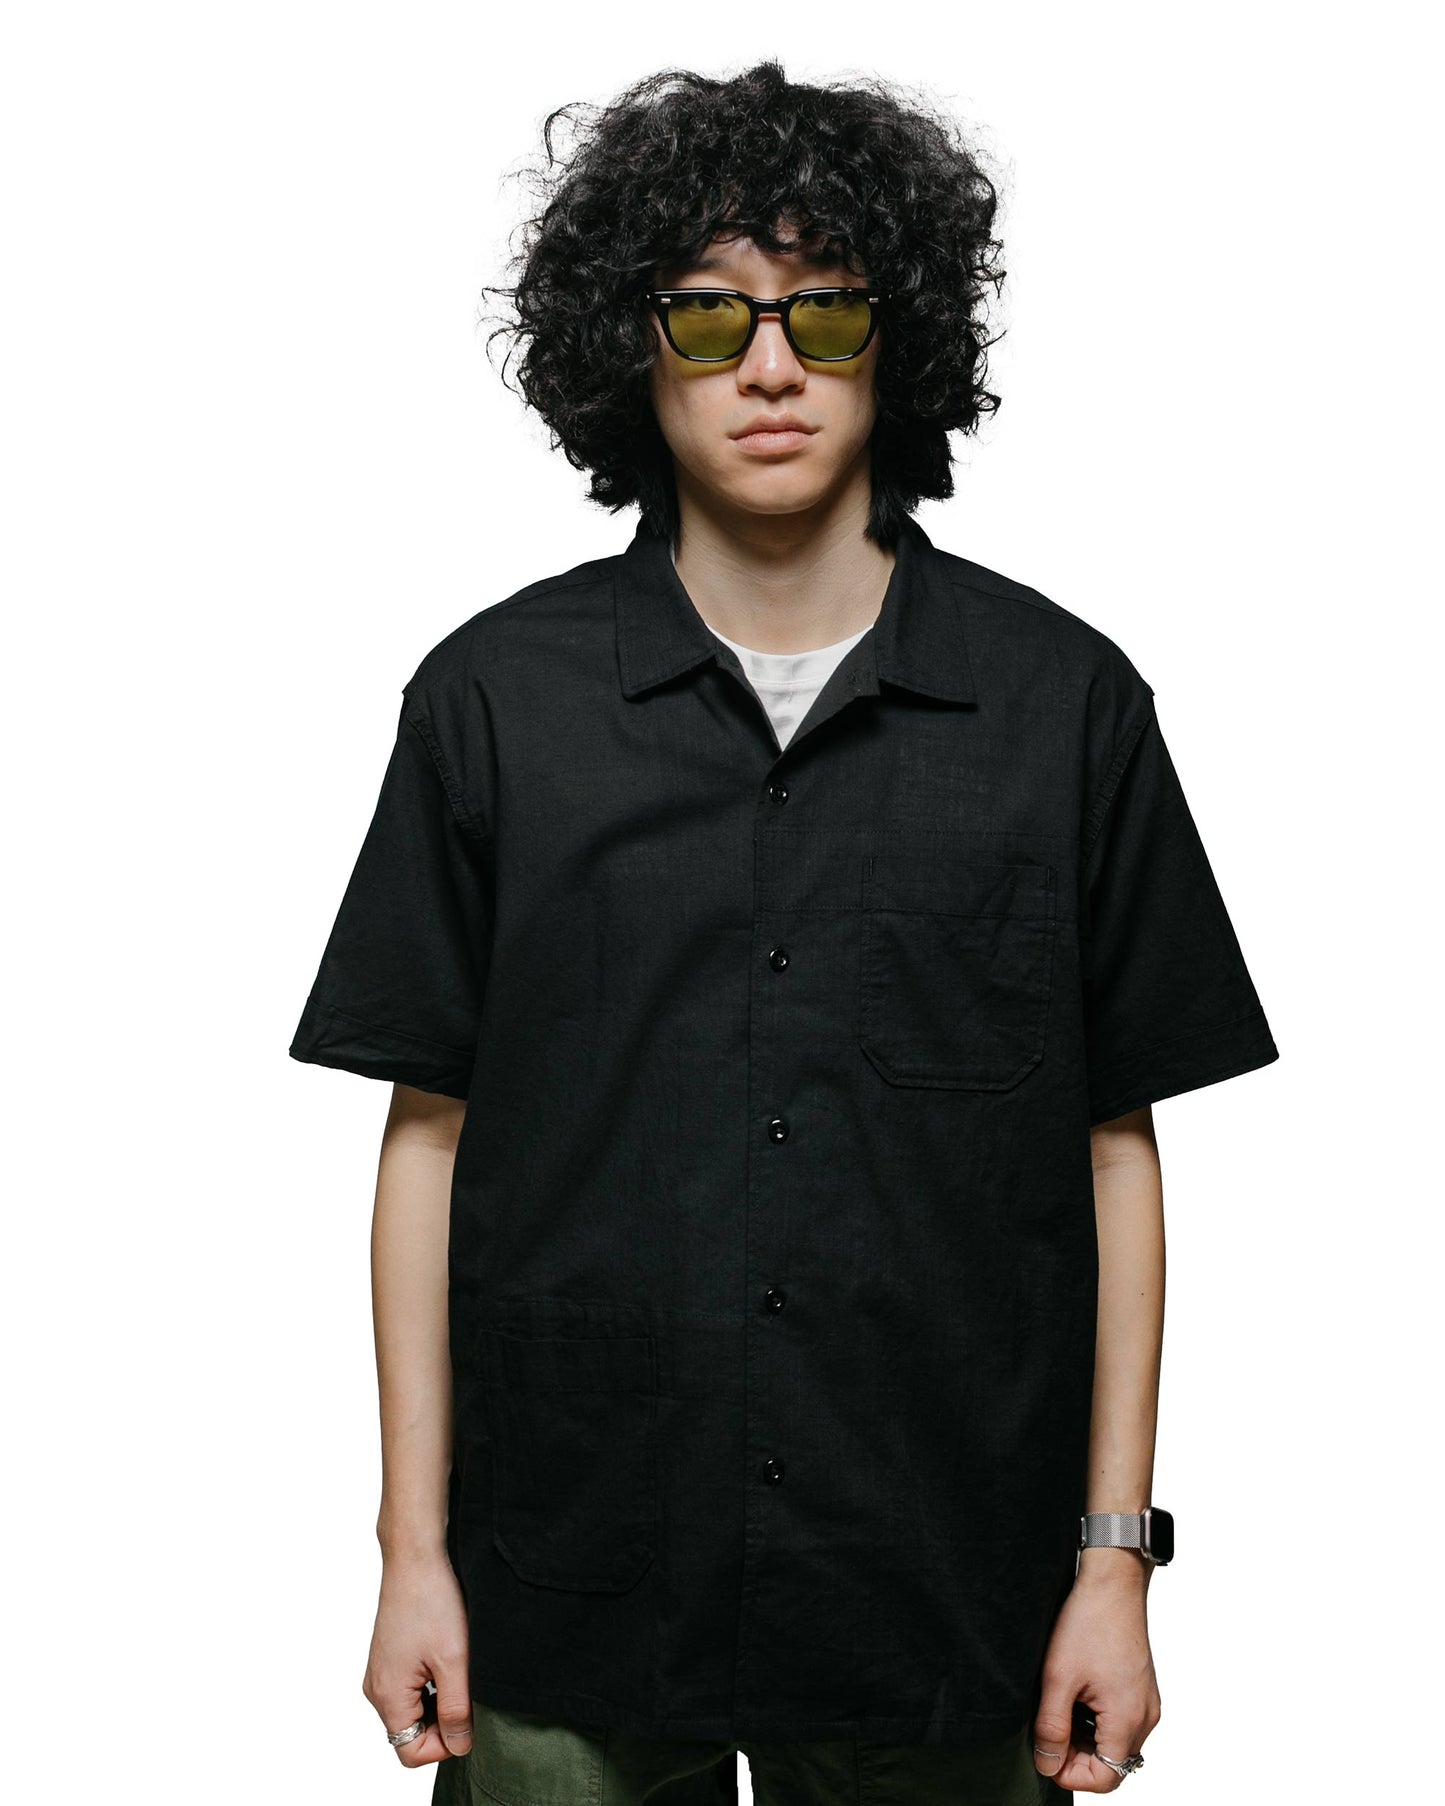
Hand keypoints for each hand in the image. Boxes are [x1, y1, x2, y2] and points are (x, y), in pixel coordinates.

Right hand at [362, 1549, 473, 1768]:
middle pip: (411, 1733)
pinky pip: (410, 1690)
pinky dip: (432, 1685)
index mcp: (387, 1695)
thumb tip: (460, 1745)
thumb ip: (456, 1710)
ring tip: (460, 1669)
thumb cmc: (433, 1601)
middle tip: (469, 1689)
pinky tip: (449, 1658)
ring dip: (440, 1701)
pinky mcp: (389, 1658)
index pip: (410, 1752)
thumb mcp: (454, 1661)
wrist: (416, 1556)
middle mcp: (377, 1689)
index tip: (469, 1716)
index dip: (444, 1744)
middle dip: (444, 1722)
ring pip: (413, 1710)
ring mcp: (381, 1672)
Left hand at [1031, 1558, 1160, 1791]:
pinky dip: (1097, 1720)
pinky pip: (1121, 1722)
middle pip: (1111, 1763)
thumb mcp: (1058, 1678)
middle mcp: (1146, 1717)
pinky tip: (1076, 1694)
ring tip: (1059, 1705)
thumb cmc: (1087, 1623)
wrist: (1112, 1582)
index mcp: (1129, 1719)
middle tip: (1047, 1728)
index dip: (1071, 1775)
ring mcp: (1147, 1702)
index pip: (1105, 1778)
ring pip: (1115, 1743)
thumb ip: (1052, 1728)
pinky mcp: (1141, 1689)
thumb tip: (1047, 1765)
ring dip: (1085, 1737)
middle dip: (1076, 1756)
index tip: (1045, 1754)